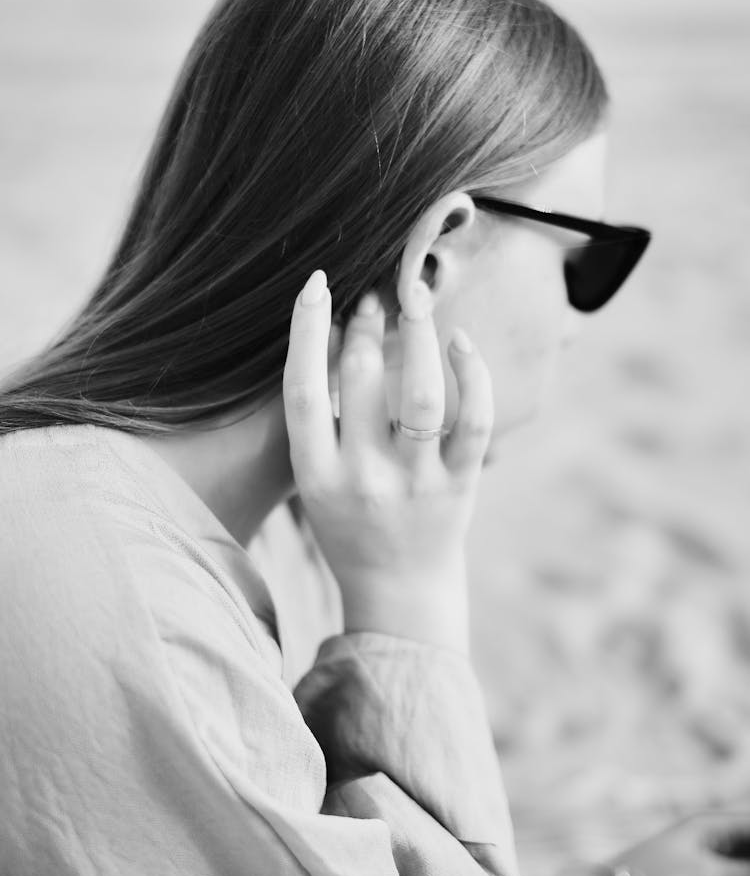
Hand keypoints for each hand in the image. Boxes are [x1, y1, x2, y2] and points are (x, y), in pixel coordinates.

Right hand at [282, 269, 493, 652]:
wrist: (398, 590)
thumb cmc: (348, 524)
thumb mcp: (314, 480)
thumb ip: (321, 422)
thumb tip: (343, 332)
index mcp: (315, 475)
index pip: (303, 390)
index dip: (307, 329)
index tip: (318, 284)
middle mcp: (363, 478)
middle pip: (362, 380)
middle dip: (366, 324)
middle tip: (373, 297)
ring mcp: (416, 483)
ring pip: (423, 394)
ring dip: (420, 336)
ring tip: (415, 302)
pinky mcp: (461, 485)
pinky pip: (476, 420)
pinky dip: (472, 373)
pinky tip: (461, 341)